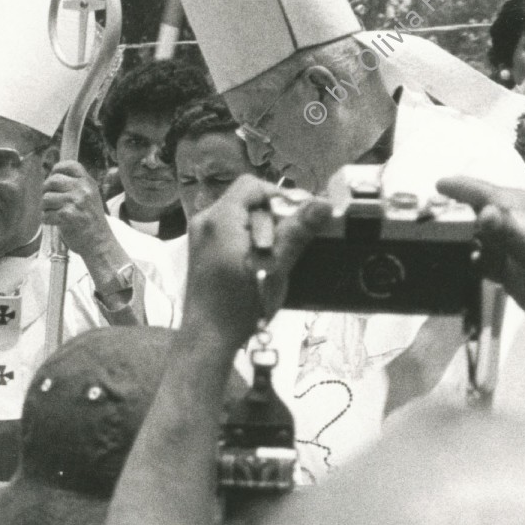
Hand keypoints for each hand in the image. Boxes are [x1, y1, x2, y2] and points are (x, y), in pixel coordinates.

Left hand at [41, 161, 117, 261]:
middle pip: (52, 180)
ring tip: (53, 213)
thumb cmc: (91, 220)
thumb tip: (51, 178)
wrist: (99, 242)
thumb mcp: (90, 196)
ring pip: (46, 198)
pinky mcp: (68, 215)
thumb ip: (76, 186)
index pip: (69, 165)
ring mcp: (76, 202)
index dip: (56, 169)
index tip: (52, 177)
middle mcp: (83, 189)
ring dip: (45, 207)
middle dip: (46, 191)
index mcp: (88, 182)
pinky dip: (46, 219)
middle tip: (49, 201)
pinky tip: (53, 222)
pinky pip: (46, 214)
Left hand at [183, 175, 328, 348]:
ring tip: (277, 256)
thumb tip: (323, 204)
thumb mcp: (273, 268)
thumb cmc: (238, 306)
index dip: (280, 196)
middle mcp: (205, 222)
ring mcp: (201, 237)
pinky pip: (232, 231)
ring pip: (241, 217)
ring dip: (265, 230)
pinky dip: (251, 240)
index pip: (252, 186)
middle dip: (274, 217)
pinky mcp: (204, 251)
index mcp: (218, 220)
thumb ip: (296, 233)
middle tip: (290, 241)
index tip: (300, 216)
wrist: (208, 338)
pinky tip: (263, 261)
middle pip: (247, 201)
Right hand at [437, 176, 524, 326]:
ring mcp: (503, 243)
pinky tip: (453, 265)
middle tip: (420, 219)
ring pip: (470, 234)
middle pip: (470, 210)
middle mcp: (507, 220)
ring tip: (427, 241)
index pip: (479, 190)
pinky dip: (463, 260)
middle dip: (449, 212)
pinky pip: (474, 257)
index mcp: (514, 206)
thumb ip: (506, 228)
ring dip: (453, 238)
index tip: (434, 185)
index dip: (456, 187)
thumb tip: (483, 212)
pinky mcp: (500, 264)